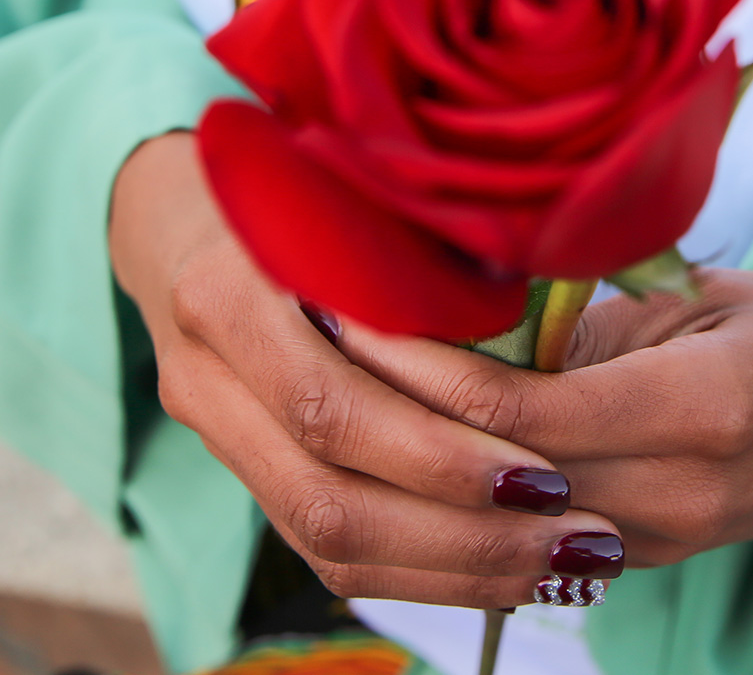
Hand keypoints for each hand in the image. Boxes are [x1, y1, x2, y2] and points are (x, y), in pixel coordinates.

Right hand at [108, 132, 626, 607]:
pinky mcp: (242, 471)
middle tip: (577, 537)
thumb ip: (422, 251)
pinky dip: (423, 570)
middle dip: (464, 533)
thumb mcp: (349, 189)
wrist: (175, 213)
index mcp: (226, 291)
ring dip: (453, 569)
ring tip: (559, 567)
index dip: (440, 451)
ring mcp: (215, 434)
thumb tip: (556, 317)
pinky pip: (327, 550)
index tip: (548, 469)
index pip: (330, 406)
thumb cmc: (289, 180)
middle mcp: (205, 377)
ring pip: (326, 543)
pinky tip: (505, 568)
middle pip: (328, 498)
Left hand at [339, 269, 752, 568]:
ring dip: (409, 485)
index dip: (425, 372)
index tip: (353, 317)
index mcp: (700, 408)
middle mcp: (678, 495)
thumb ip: (590, 316)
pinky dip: (457, 517)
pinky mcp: (643, 563)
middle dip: (394, 427)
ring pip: (498, 538)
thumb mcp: (700, 295)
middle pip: (497, 483)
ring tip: (327, 420)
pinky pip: (525, 553)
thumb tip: (463, 310)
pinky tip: (392, 472)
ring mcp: (662, 545)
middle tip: (312, 362)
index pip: (524, 412)